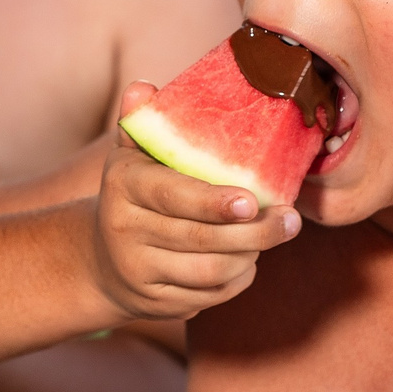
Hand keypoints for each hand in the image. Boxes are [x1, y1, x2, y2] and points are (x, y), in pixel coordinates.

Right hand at [91, 82, 299, 319]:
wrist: (101, 260)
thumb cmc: (135, 195)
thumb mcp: (131, 156)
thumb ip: (144, 122)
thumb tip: (142, 88)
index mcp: (122, 186)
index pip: (171, 195)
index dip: (212, 201)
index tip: (252, 200)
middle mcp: (123, 231)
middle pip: (199, 238)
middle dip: (253, 232)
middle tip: (291, 220)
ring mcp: (138, 270)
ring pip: (209, 270)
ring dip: (250, 254)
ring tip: (274, 234)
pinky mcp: (155, 303)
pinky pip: (210, 294)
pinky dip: (237, 278)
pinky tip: (248, 259)